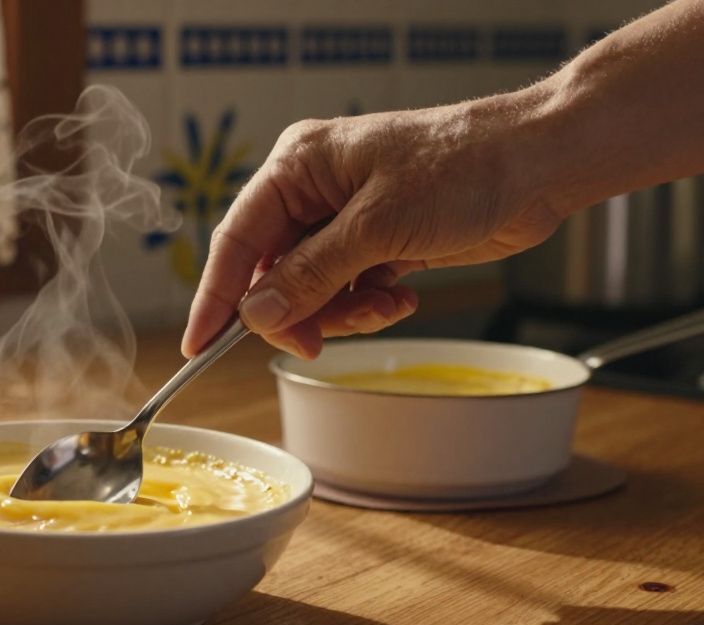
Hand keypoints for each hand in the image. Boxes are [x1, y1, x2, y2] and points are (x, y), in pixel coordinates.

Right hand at [181, 96, 564, 358]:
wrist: (540, 164)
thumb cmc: (463, 167)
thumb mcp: (378, 226)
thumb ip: (312, 274)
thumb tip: (257, 313)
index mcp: (298, 167)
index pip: (237, 240)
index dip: (216, 297)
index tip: (198, 346)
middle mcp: (313, 192)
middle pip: (271, 273)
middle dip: (296, 312)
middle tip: (318, 343)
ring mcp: (345, 220)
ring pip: (310, 290)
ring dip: (340, 312)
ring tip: (383, 306)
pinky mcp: (376, 242)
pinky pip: (347, 290)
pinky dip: (367, 305)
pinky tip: (402, 296)